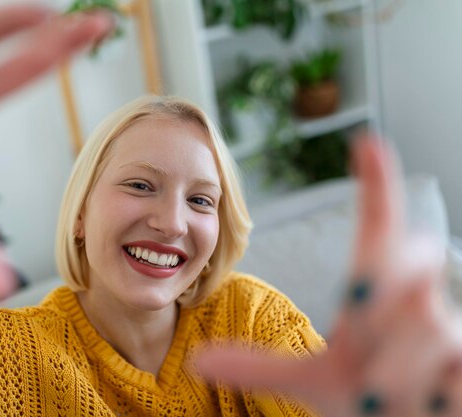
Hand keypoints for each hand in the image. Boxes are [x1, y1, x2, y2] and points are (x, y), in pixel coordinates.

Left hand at [196, 137, 461, 415]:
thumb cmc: (362, 393)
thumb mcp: (312, 381)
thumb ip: (259, 367)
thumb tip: (198, 360)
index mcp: (374, 297)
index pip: (379, 234)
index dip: (377, 189)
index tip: (367, 141)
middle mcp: (418, 304)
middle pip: (409, 267)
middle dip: (381, 300)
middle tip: (360, 340)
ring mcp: (452, 334)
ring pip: (428, 325)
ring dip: (395, 371)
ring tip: (379, 395)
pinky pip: (459, 371)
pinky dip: (434, 393)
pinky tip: (426, 401)